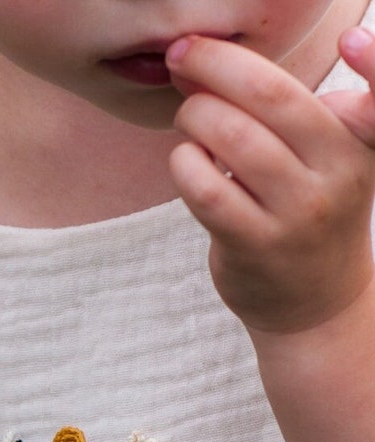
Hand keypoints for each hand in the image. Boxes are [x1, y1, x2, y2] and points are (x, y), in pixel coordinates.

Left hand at [166, 28, 374, 333]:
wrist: (314, 303)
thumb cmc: (310, 209)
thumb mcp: (332, 157)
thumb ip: (291, 109)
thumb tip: (207, 63)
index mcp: (359, 141)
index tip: (350, 39)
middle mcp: (336, 174)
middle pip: (272, 97)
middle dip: (217, 63)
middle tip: (185, 56)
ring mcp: (295, 213)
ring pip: (232, 138)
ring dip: (194, 115)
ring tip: (188, 116)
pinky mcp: (253, 245)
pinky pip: (206, 189)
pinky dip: (185, 162)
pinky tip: (186, 159)